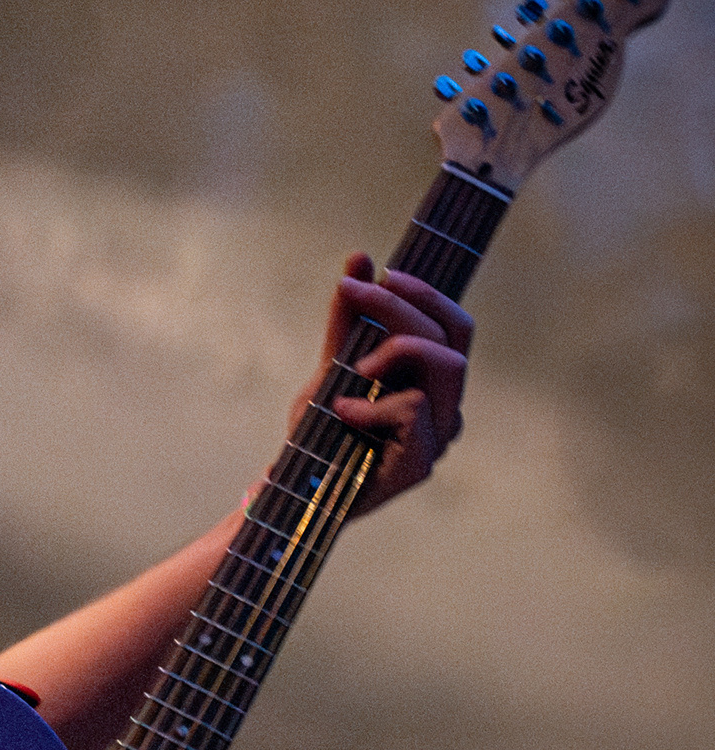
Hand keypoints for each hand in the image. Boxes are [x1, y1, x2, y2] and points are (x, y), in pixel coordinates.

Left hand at [292, 254, 471, 515]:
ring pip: (446, 365)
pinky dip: (371, 403)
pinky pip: (412, 408)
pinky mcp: (421, 464)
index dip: (426, 293)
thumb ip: (347, 320)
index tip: (383, 273)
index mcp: (434, 384)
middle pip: (452, 336)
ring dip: (395, 350)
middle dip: (400, 305)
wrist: (294, 490)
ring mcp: (440, 437)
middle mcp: (447, 408)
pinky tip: (342, 411)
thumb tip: (359, 259)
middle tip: (354, 294)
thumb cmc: (319, 433)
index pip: (456, 325)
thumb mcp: (330, 366)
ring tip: (354, 368)